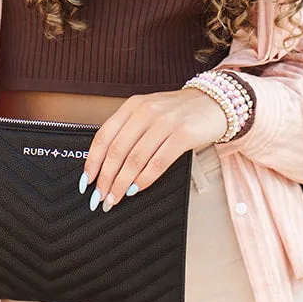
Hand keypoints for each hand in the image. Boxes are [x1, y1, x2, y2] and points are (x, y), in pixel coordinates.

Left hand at [80, 88, 226, 211]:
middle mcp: (146, 112)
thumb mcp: (150, 112)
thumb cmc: (180, 112)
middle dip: (105, 179)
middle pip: (117, 151)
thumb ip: (130, 131)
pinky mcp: (183, 135)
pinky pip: (158, 162)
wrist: (216, 102)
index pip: (104, 136)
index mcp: (133, 106)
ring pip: (135, 159)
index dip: (92, 161)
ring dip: (121, 184)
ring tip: (115, 199)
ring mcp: (165, 122)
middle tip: (99, 198)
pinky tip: (136, 190)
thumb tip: (107, 164)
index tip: (86, 181)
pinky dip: (144, 179)